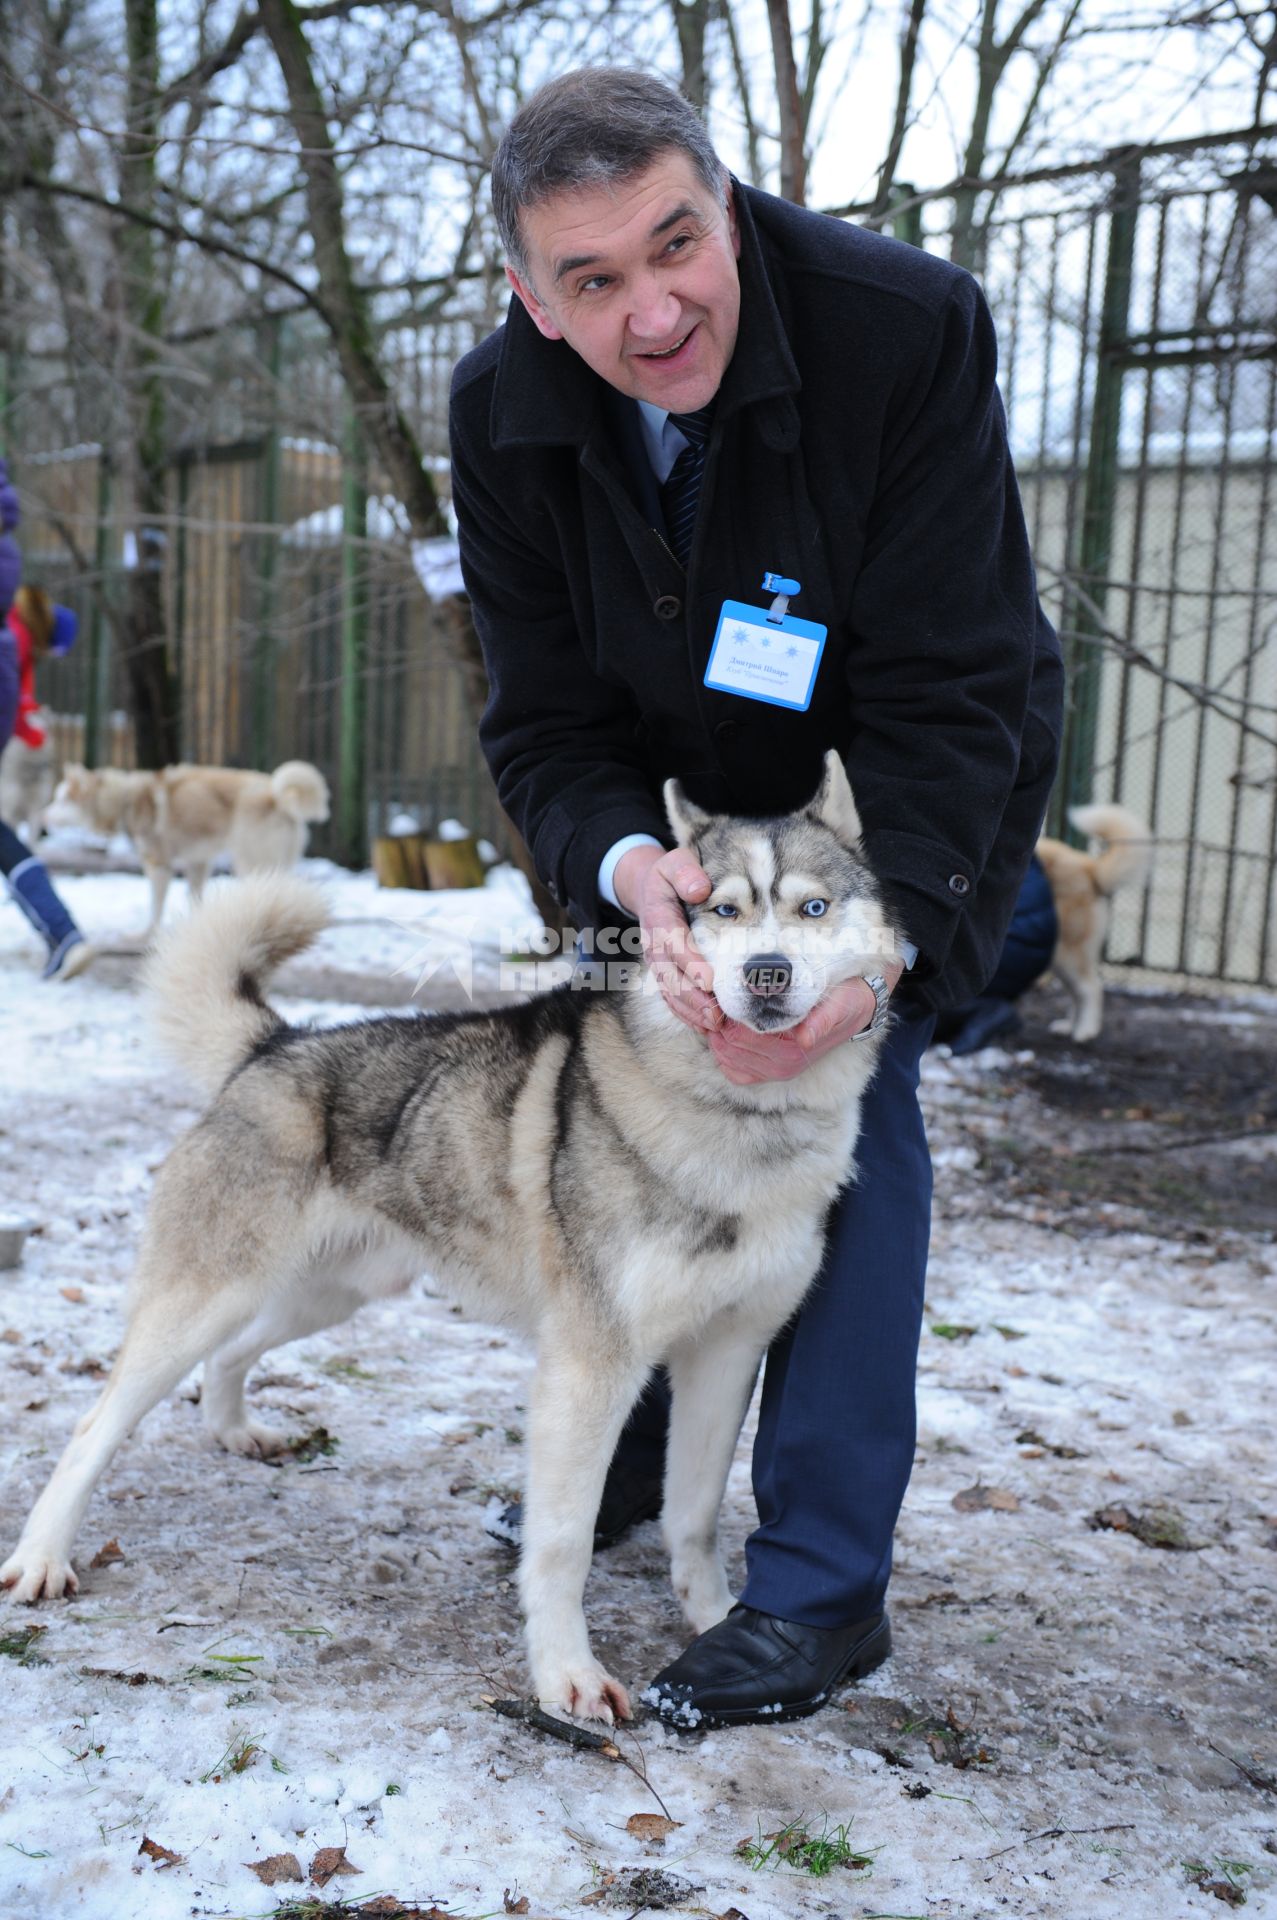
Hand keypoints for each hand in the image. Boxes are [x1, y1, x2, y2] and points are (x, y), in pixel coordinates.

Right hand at [613, 843, 722, 1034]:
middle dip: (692, 998)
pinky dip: (687, 1015)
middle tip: (716, 1014)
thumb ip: (685, 871)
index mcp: (659, 916)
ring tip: (715, 1026)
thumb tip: (700, 889)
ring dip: (691, 1012)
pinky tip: (706, 1028)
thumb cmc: (674, 876)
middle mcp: (655, 945)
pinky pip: (672, 999)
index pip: (672, 942)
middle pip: (670, 976)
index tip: (708, 979)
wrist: (653, 890)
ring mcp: (658, 963)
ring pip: (670, 992)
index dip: (689, 962)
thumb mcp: (676, 862)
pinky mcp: (665, 974)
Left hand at [708, 964, 903, 1086]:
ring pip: (727, 1061)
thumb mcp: (838, 1005)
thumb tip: (805, 1038)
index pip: (740, 1038)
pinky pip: (735, 1072)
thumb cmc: (845, 1001)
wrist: (857, 1010)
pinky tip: (723, 1033)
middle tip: (712, 1000)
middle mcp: (783, 1067)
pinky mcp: (771, 1071)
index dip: (723, 1017)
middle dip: (716, 1026)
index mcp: (794, 1051)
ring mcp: (776, 1071)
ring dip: (716, 1039)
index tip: (718, 994)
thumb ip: (822, 1020)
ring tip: (717, 1013)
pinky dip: (723, 1055)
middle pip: (728, 1049)